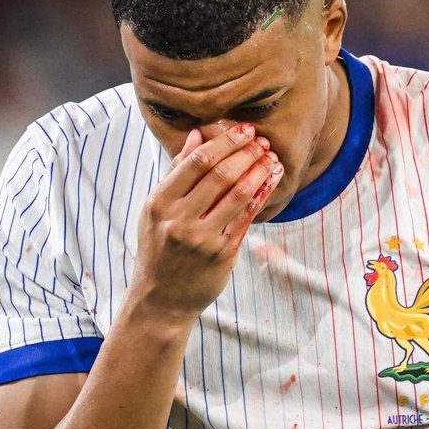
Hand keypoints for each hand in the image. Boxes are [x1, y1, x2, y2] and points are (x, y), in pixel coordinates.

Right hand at [130, 123, 283, 320]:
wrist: (161, 299)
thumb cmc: (159, 247)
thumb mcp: (156, 209)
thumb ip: (176, 171)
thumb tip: (198, 133)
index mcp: (159, 203)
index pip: (197, 161)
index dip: (225, 141)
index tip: (244, 129)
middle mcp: (179, 219)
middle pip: (220, 174)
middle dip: (247, 152)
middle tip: (263, 141)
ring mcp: (201, 239)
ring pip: (238, 194)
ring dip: (259, 171)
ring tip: (272, 158)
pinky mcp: (221, 254)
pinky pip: (247, 218)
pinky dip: (261, 196)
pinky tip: (270, 182)